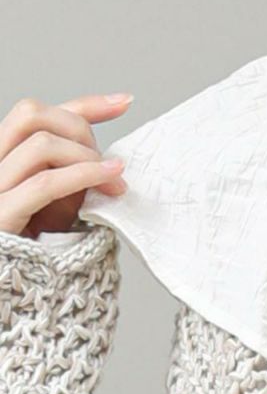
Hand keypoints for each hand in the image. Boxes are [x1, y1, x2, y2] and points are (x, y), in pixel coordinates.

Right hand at [0, 91, 132, 237]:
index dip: (84, 103)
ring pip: (40, 145)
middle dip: (81, 129)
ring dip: (87, 158)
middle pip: (32, 115)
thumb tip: (111, 158)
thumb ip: (75, 175)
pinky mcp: (1, 213)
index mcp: (5, 157)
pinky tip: (109, 180)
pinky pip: (44, 184)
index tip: (126, 102)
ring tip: (114, 183)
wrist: (12, 291)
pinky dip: (83, 176)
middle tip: (113, 165)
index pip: (37, 113)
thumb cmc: (35, 249)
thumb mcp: (60, 204)